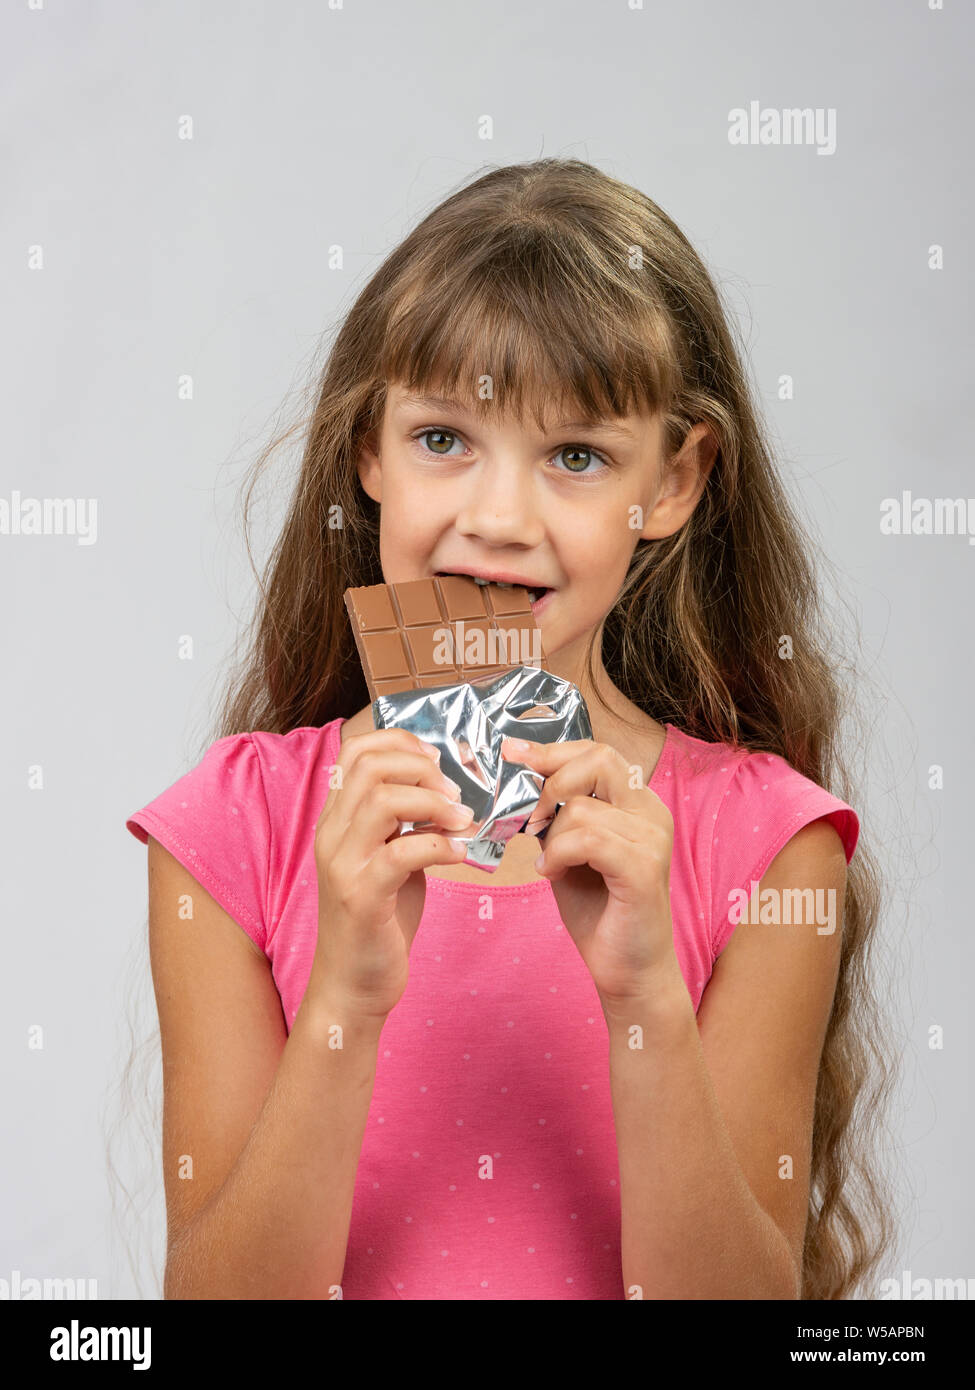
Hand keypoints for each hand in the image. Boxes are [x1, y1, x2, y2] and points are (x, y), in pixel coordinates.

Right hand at [310, 727, 473, 1019]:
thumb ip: (408, 824)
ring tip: (464, 821)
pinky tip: (459, 855)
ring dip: (435, 804)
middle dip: (423, 768)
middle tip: (456, 792)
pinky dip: (440, 845)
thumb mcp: (390, 858)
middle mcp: (332, 835)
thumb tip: (449, 792)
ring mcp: (343, 865)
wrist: (352, 985)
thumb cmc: (378, 920)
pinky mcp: (362, 897)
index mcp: (337, 820)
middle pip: (371, 766)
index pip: (356, 751)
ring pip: (384, 802)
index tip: (439, 760)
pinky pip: (403, 852)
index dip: (401, 742)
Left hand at [502, 736, 679, 1004]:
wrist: (628, 970)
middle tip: (530, 819)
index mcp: (638, 804)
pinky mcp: (644, 869)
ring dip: (551, 837)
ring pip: (582, 808)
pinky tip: (551, 874)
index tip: (512, 753)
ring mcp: (653, 840)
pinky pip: (588, 840)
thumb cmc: (599, 910)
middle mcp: (653, 814)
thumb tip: (518, 781)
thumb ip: (553, 816)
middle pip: (599, 760)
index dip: (552, 750)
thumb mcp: (567, 851)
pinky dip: (558, 854)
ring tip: (548, 865)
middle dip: (551, 783)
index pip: (598, 752)